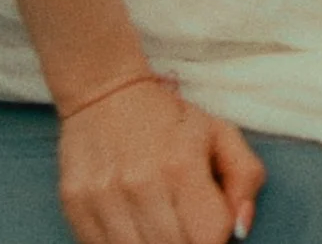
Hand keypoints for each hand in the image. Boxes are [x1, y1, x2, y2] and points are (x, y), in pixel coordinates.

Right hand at [58, 78, 263, 243]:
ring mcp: (103, 200)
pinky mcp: (75, 208)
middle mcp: (140, 186)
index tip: (212, 225)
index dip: (217, 237)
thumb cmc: (170, 118)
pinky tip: (135, 224)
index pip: (209, 237)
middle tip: (188, 223)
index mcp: (182, 166)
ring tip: (162, 222)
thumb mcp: (222, 134)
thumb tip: (241, 229)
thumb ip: (246, 179)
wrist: (105, 94)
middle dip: (188, 242)